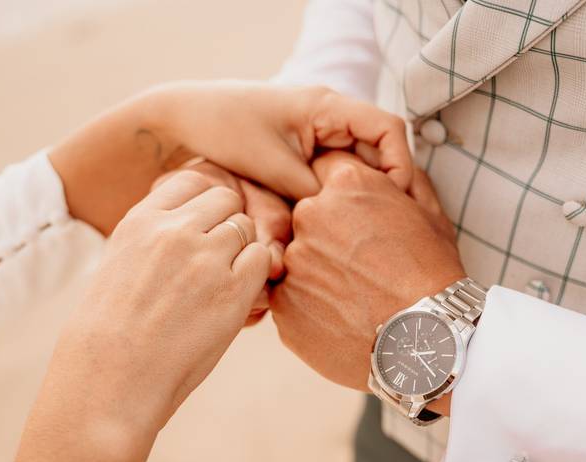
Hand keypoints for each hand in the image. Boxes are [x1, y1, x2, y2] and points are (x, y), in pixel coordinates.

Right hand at [40, 166, 270, 438]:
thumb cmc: (113, 331)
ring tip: (221, 286)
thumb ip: (158, 237)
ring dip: (242, 253)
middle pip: (227, 201)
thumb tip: (200, 224)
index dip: (206, 206)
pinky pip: (262, 261)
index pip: (194, 182)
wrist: (111, 377)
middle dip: (228, 226)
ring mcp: (206, 258)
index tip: (202, 231)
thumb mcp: (122, 263)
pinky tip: (235, 301)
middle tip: (217, 262)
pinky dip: (256, 277)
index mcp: (142, 220)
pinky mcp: (232, 290)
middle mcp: (175, 230)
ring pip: (247, 229)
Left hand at [50, 81, 410, 235]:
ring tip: (366, 231)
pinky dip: (340, 197)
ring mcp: (319, 136)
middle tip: (389, 226)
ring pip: (360, 168)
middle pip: (380, 152)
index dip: (401, 166)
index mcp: (327, 107)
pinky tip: (336, 225)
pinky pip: (337, 175)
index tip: (398, 201)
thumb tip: (341, 224)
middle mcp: (330, 118)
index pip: (388, 129)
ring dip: (363, 195)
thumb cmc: (223, 127)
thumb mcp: (271, 165)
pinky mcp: (306, 155)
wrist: (184, 119)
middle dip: (386, 188)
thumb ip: (310, 191)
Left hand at [271, 151, 465, 391]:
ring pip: (297, 263)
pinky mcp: (283, 307)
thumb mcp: (430, 215)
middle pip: (307, 220)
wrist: (425, 339)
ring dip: (318, 276)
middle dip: (328, 239)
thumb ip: (403, 182)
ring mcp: (291, 263)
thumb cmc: (434, 277)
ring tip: (355, 298)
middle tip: (362, 268)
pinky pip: (291, 302)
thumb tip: (390, 171)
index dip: (343, 202)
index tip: (356, 224)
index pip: (325, 174)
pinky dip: (311, 310)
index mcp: (346, 185)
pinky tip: (342, 319)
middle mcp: (309, 216)